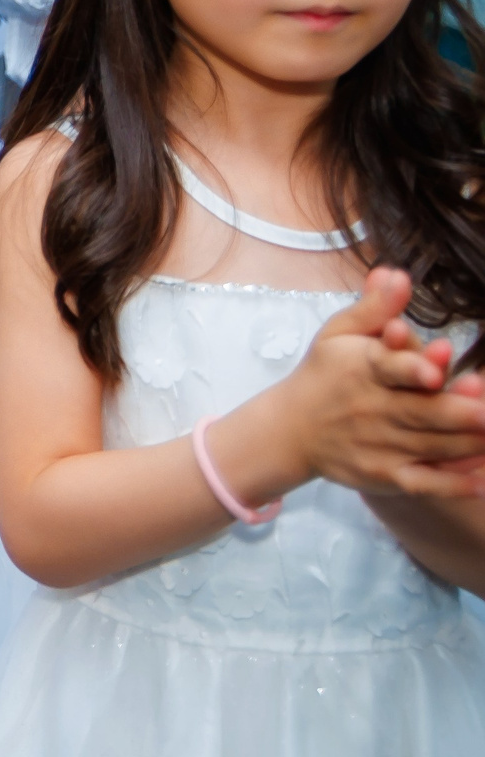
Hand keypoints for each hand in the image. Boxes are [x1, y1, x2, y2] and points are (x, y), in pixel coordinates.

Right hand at [273, 269, 484, 497]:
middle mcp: (372, 409)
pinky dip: (453, 484)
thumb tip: (396, 272)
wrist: (290, 430)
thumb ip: (373, 308)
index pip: (388, 366)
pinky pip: (424, 483)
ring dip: (469, 443)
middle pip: (421, 411)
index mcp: (363, 370)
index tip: (434, 371)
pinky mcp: (385, 474)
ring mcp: (380, 445)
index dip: (411, 367)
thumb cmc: (325, 375)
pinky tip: (482, 481)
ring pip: (432, 446)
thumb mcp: (339, 334)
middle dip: (458, 410)